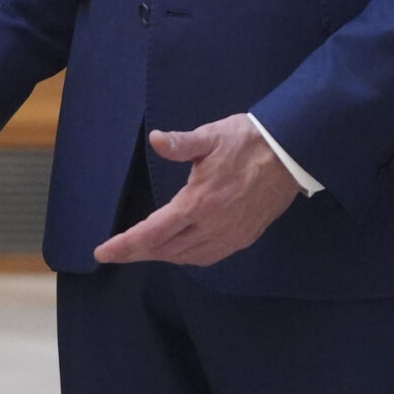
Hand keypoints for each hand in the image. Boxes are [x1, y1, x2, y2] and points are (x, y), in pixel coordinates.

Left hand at [92, 115, 301, 267]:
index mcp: (198, 203)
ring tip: (143, 250)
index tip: (102, 253)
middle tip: (116, 252)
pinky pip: (208, 257)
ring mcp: (229, 236)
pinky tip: (180, 249)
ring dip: (162, 256)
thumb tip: (155, 138)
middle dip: (137, 253)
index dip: (125, 246)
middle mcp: (212, 226)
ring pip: (187, 257)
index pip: (152, 233)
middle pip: (165, 250)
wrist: (291, 154)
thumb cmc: (247, 141)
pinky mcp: (243, 238)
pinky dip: (188, 257)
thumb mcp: (211, 136)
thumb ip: (180, 142)